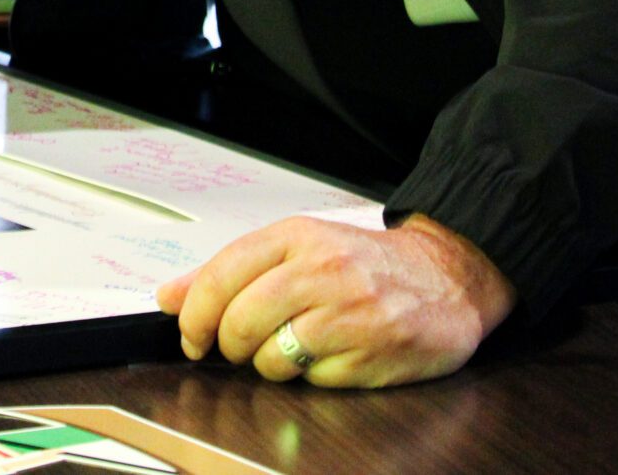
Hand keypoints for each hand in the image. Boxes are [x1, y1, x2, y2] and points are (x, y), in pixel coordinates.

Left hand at [155, 214, 515, 387]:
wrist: (448, 277)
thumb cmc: (367, 264)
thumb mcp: (297, 248)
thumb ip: (230, 271)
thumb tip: (169, 296)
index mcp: (298, 236)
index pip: (222, 275)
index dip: (194, 314)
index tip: (190, 334)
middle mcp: (322, 269)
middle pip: (240, 322)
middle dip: (229, 347)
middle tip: (239, 348)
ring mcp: (349, 312)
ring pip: (271, 358)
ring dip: (270, 364)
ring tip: (295, 345)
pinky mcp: (370, 352)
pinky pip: (312, 380)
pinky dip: (311, 376)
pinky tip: (331, 354)